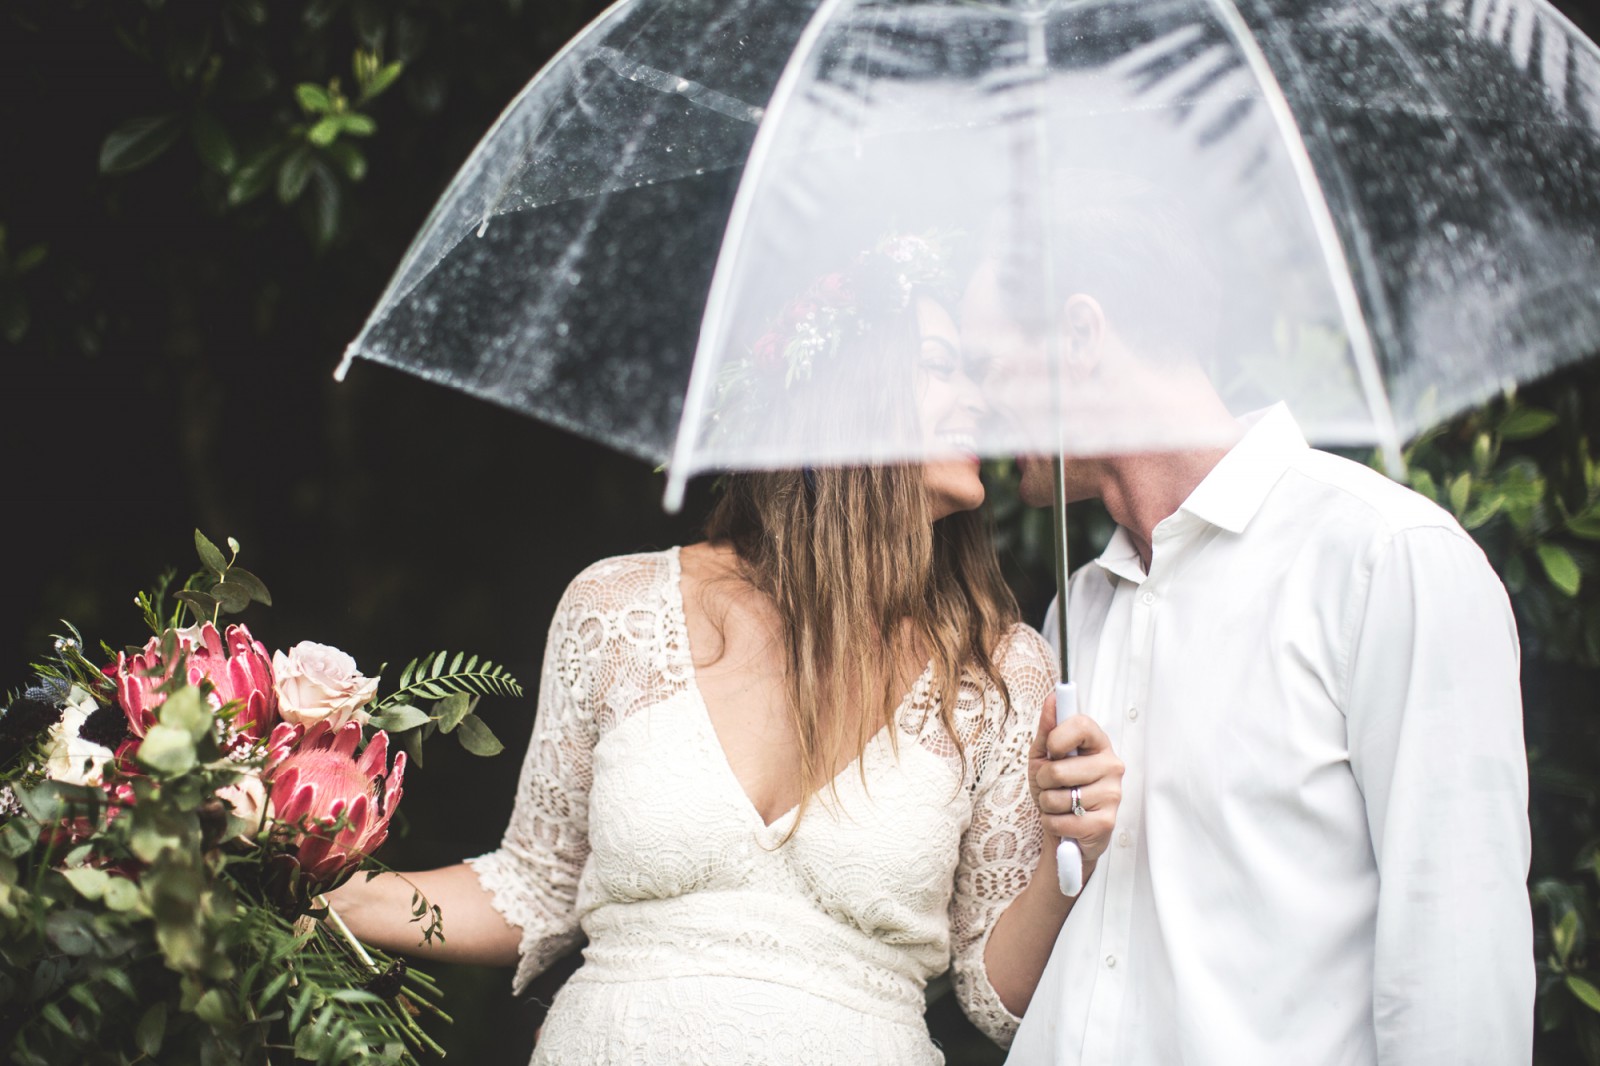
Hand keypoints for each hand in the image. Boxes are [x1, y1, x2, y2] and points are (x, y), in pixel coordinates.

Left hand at [1029, 690, 1123, 865]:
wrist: (1066, 829)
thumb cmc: (1057, 788)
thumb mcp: (1045, 757)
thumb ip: (1048, 730)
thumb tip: (1052, 699)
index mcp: (1098, 744)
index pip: (1082, 724)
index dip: (1057, 738)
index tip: (1052, 751)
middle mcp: (1112, 766)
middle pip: (1060, 769)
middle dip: (1044, 781)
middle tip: (1052, 786)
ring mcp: (1112, 795)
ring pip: (1058, 798)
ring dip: (1047, 804)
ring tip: (1059, 805)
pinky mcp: (1107, 822)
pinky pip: (1062, 821)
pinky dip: (1053, 823)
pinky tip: (1064, 822)